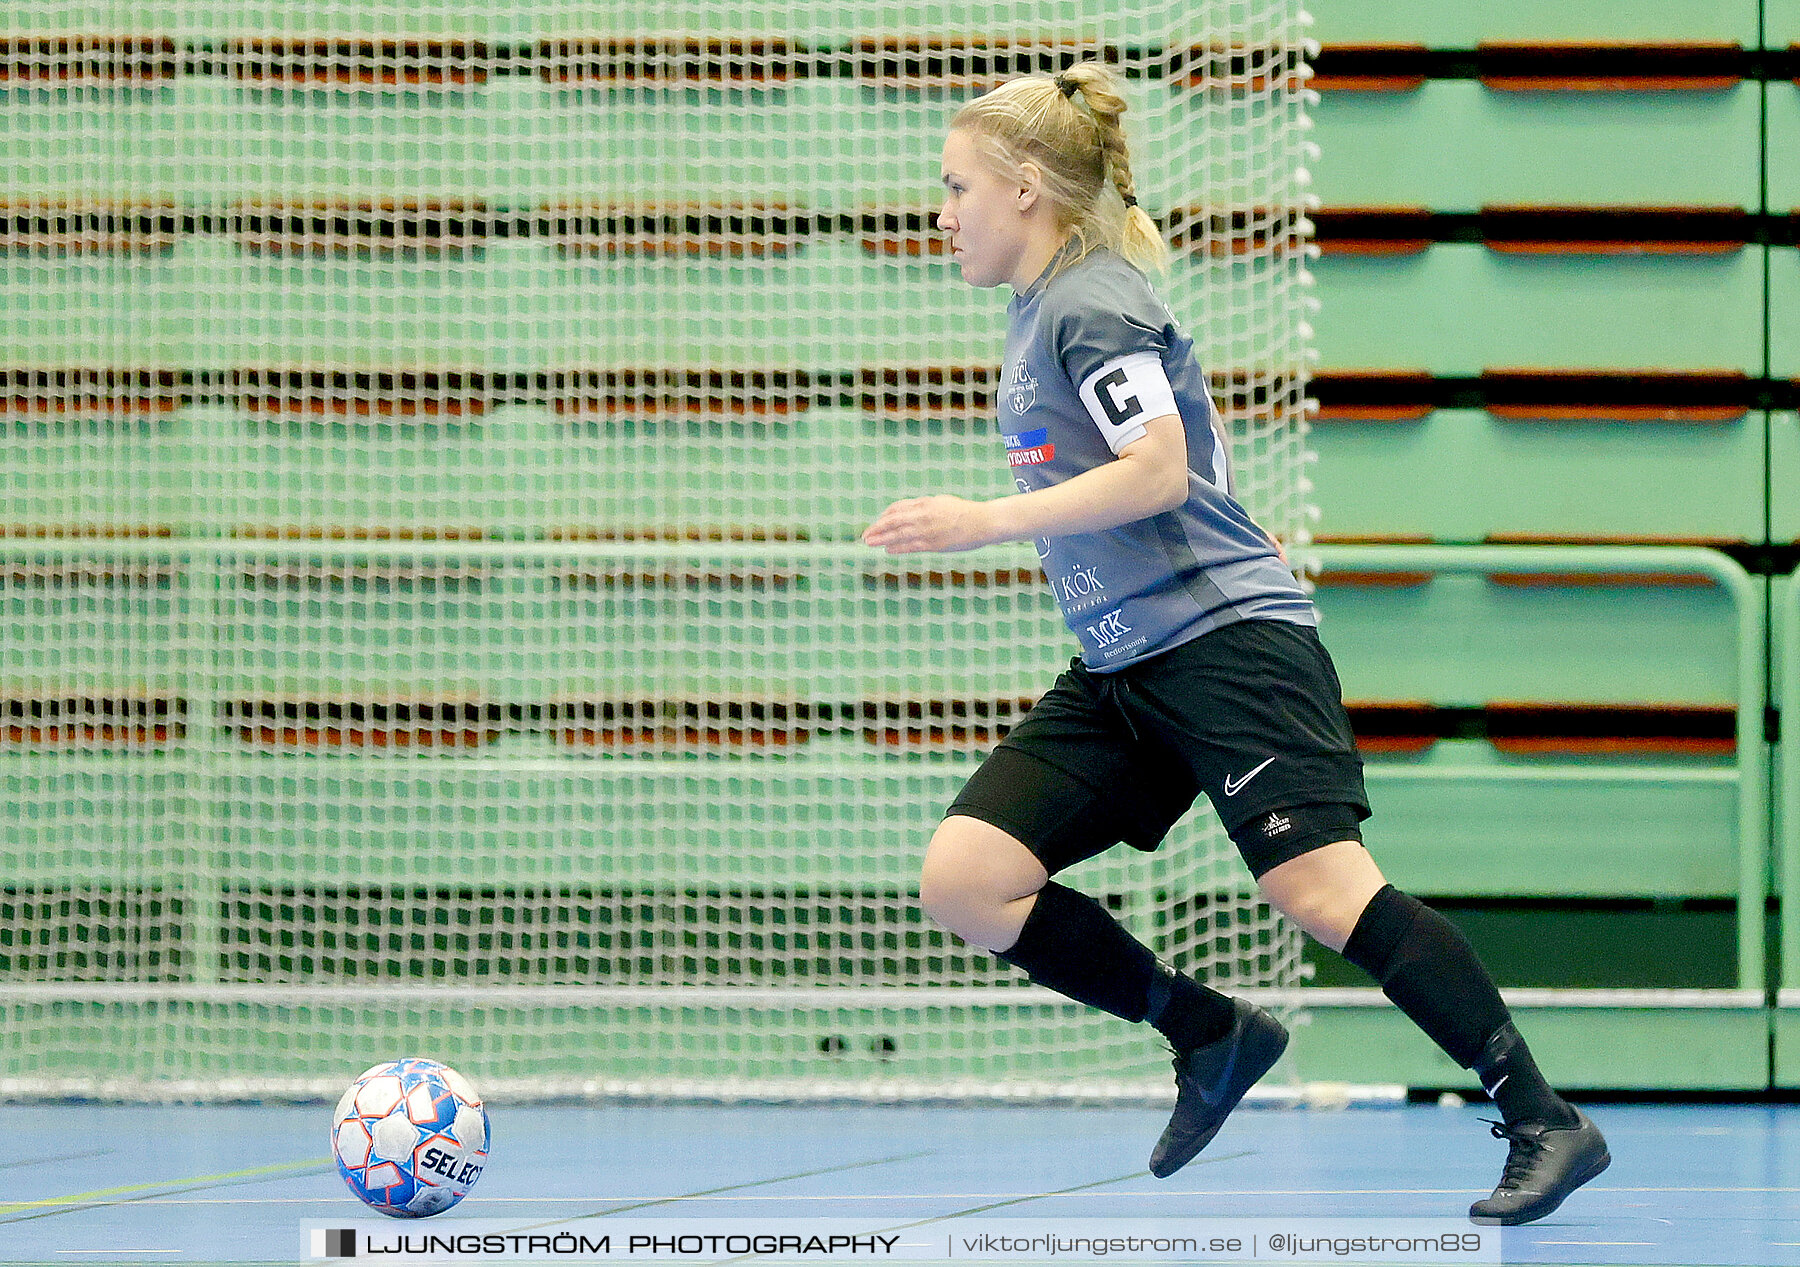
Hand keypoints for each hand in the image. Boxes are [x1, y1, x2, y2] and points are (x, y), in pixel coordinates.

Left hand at [861, 495, 997, 553]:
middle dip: (876, 528)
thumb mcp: (941, 502)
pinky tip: (888, 549)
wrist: (983, 521)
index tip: (877, 523)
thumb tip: (910, 513)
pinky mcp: (933, 543)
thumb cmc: (964, 512)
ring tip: (869, 543)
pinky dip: (897, 547)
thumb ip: (925, 507)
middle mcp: (923, 514)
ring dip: (881, 538)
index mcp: (925, 503)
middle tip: (865, 535)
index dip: (884, 517)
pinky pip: (910, 546)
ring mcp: (927, 529)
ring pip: (898, 534)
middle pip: (892, 521)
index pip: (897, 508)